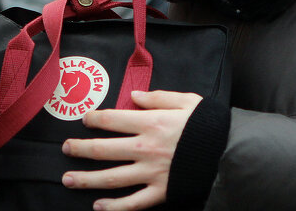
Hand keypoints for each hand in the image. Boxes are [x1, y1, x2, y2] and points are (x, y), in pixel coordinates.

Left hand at [61, 90, 201, 210]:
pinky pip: (133, 203)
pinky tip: (99, 206)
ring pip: (111, 178)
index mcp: (150, 122)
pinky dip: (114, 207)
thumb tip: (134, 96)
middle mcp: (145, 148)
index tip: (84, 119)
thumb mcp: (186, 100)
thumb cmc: (208, 124)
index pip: (111, 119)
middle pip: (103, 149)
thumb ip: (158, 97)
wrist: (230, 152)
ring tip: (68, 179)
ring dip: (86, 179)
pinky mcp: (160, 192)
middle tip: (65, 148)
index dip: (93, 119)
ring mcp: (151, 172)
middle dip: (79, 148)